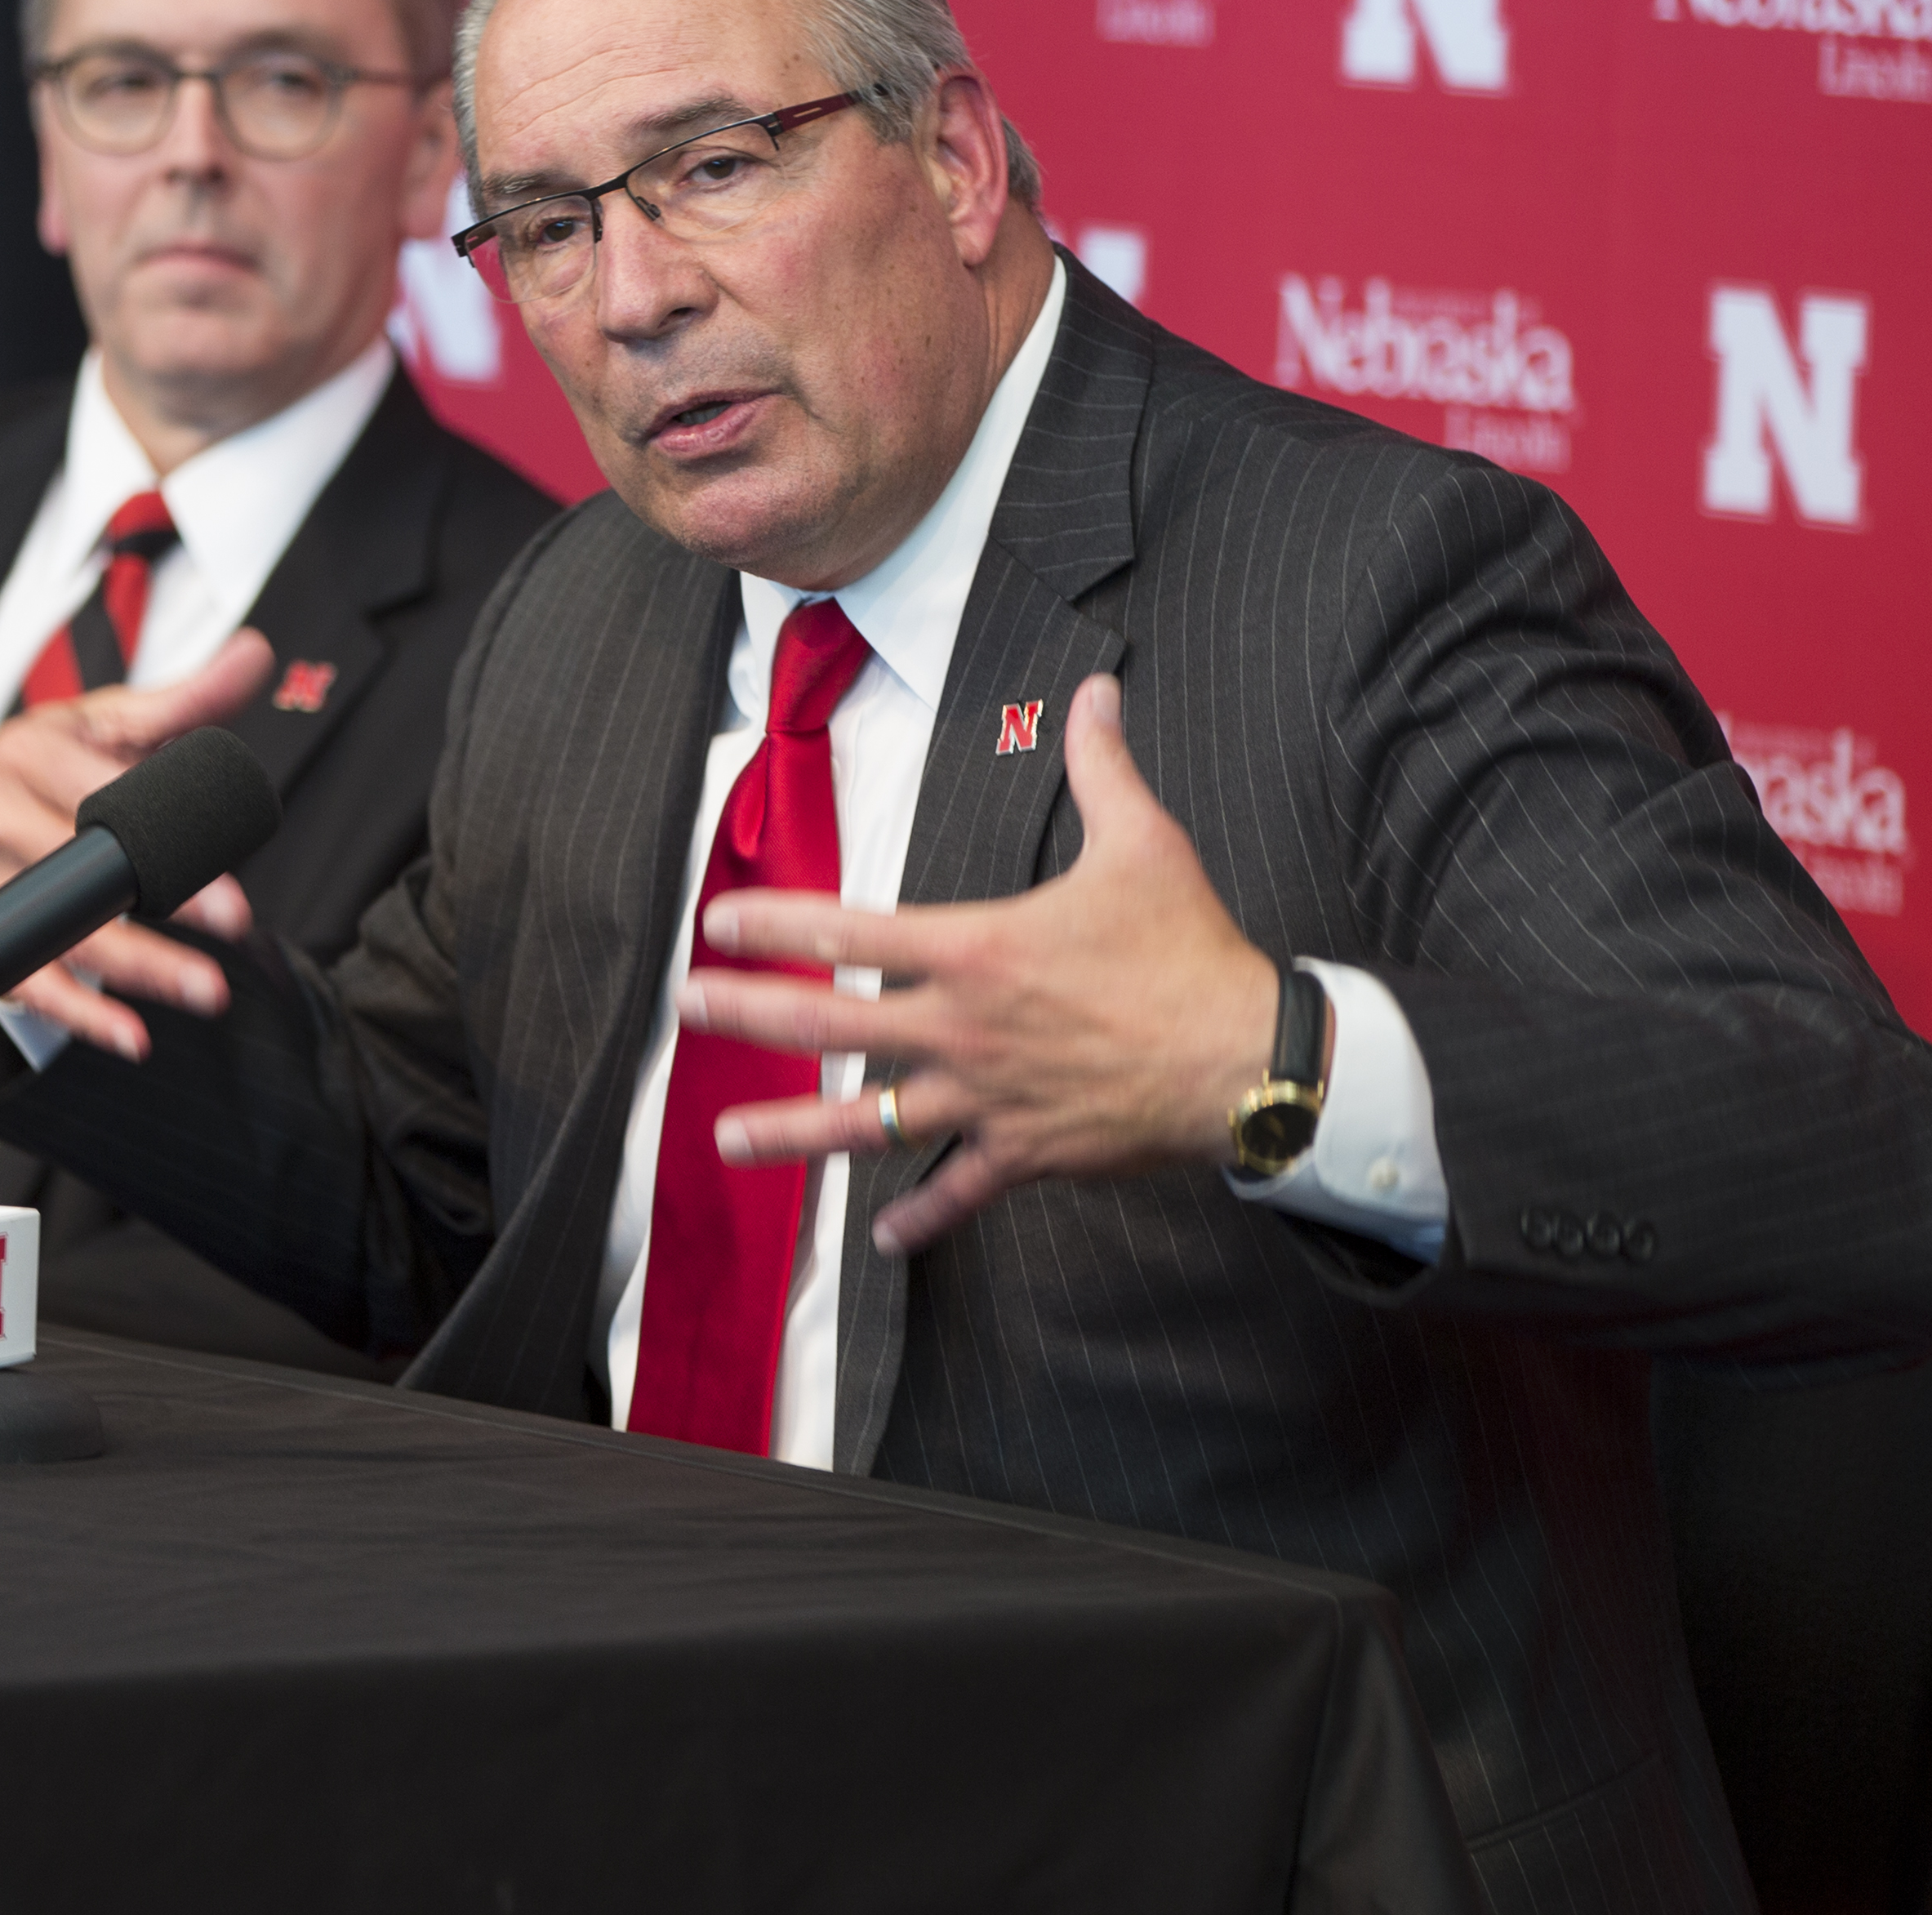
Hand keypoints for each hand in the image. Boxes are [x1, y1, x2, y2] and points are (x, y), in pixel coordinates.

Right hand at [0, 629, 273, 1059]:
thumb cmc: (42, 763)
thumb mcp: (107, 720)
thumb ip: (185, 698)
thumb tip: (256, 654)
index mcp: (30, 755)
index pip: (107, 804)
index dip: (171, 843)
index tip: (231, 890)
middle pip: (85, 874)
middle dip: (163, 909)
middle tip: (234, 929)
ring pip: (60, 933)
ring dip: (135, 970)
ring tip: (204, 990)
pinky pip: (26, 982)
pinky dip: (78, 1015)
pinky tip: (130, 1034)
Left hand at [673, 674, 1282, 1254]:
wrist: (1244, 1059)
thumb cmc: (1190, 950)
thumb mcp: (1143, 843)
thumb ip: (1103, 766)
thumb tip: (1096, 692)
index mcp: (975, 950)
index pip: (848, 934)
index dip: (775, 926)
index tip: (717, 926)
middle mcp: (963, 1028)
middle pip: (829, 1025)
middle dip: (748, 1014)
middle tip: (687, 1009)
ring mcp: (986, 1098)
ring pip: (867, 1122)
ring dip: (793, 1132)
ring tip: (728, 1140)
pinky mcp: (1025, 1153)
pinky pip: (958, 1190)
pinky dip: (923, 1215)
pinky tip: (885, 1239)